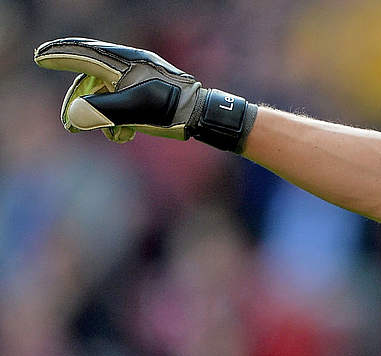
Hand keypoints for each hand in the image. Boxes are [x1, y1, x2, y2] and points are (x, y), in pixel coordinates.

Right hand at [33, 37, 255, 151]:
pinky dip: (119, 118)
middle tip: (68, 126)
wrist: (204, 115)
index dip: (60, 56)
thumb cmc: (171, 110)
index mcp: (123, 62)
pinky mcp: (148, 90)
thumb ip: (101, 112)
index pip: (84, 54)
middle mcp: (130, 64)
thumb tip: (73, 117)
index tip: (40, 57)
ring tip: (111, 137)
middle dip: (80, 105)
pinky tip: (125, 136)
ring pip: (107, 95)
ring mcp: (139, 77)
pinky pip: (123, 101)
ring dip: (104, 118)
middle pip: (92, 80)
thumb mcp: (133, 112)